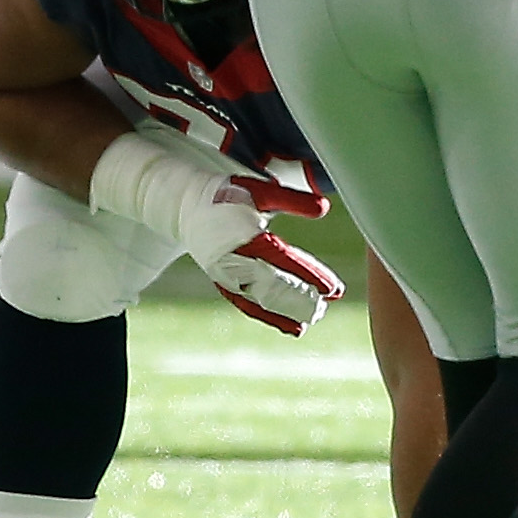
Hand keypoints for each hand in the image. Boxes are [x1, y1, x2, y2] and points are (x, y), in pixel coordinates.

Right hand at [93, 133, 341, 335]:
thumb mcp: (259, 190)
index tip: (334, 288)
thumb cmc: (226, 194)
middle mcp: (235, 259)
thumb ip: (292, 200)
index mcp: (246, 236)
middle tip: (326, 308)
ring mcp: (226, 273)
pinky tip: (290, 327)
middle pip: (273, 286)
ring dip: (285, 313)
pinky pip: (247, 304)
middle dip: (301, 298)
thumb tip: (324, 207)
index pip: (284, 259)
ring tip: (309, 323)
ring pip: (259, 300)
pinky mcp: (223, 282)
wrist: (184, 204)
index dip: (310, 274)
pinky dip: (268, 317)